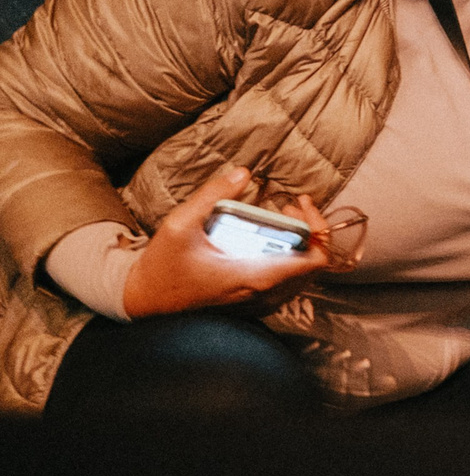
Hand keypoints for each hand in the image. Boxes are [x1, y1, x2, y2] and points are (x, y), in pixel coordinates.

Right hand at [122, 167, 333, 319]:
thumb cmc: (161, 266)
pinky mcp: (251, 303)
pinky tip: (266, 238)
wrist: (143, 300)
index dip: (319, 228)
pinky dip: (288, 258)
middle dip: (309, 230)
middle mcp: (264, 294)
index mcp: (255, 277)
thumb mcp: (179, 224)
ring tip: (278, 218)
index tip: (299, 204)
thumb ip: (212, 195)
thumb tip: (244, 172)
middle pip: (314, 265)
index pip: (316, 259)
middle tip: (287, 207)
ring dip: (299, 244)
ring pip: (302, 275)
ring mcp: (259, 302)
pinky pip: (287, 283)